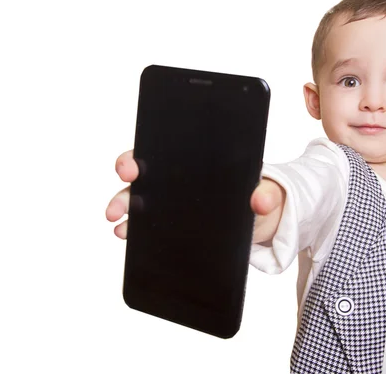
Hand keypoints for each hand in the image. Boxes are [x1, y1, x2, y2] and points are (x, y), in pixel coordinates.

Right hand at [106, 151, 285, 242]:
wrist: (263, 220)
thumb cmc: (260, 193)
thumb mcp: (267, 191)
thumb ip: (267, 193)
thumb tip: (260, 200)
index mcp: (196, 160)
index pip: (160, 150)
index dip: (139, 155)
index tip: (130, 168)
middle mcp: (178, 177)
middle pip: (143, 173)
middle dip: (126, 182)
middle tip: (120, 195)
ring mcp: (172, 200)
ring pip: (140, 199)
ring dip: (124, 208)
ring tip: (118, 224)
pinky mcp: (174, 223)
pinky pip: (149, 224)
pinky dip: (135, 229)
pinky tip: (127, 236)